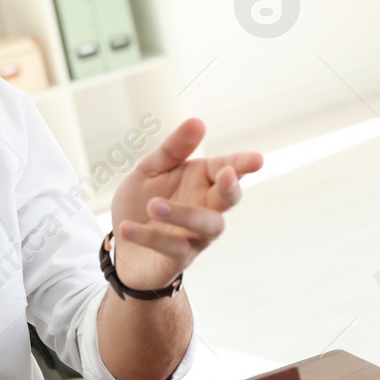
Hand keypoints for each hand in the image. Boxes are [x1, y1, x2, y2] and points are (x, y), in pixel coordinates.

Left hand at [108, 117, 262, 290]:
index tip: (257, 159)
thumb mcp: (150, 169)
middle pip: (228, 200)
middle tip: (225, 176)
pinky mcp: (177, 259)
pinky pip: (172, 248)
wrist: (121, 247)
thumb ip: (172, 149)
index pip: (228, 169)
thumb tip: (198, 121)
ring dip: (183, 214)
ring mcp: (194, 236)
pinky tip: (127, 228)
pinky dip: (149, 237)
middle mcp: (205, 207)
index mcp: (202, 181)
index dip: (242, 164)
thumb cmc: (141, 203)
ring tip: (153, 205)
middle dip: (230, 188)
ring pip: (206, 226)